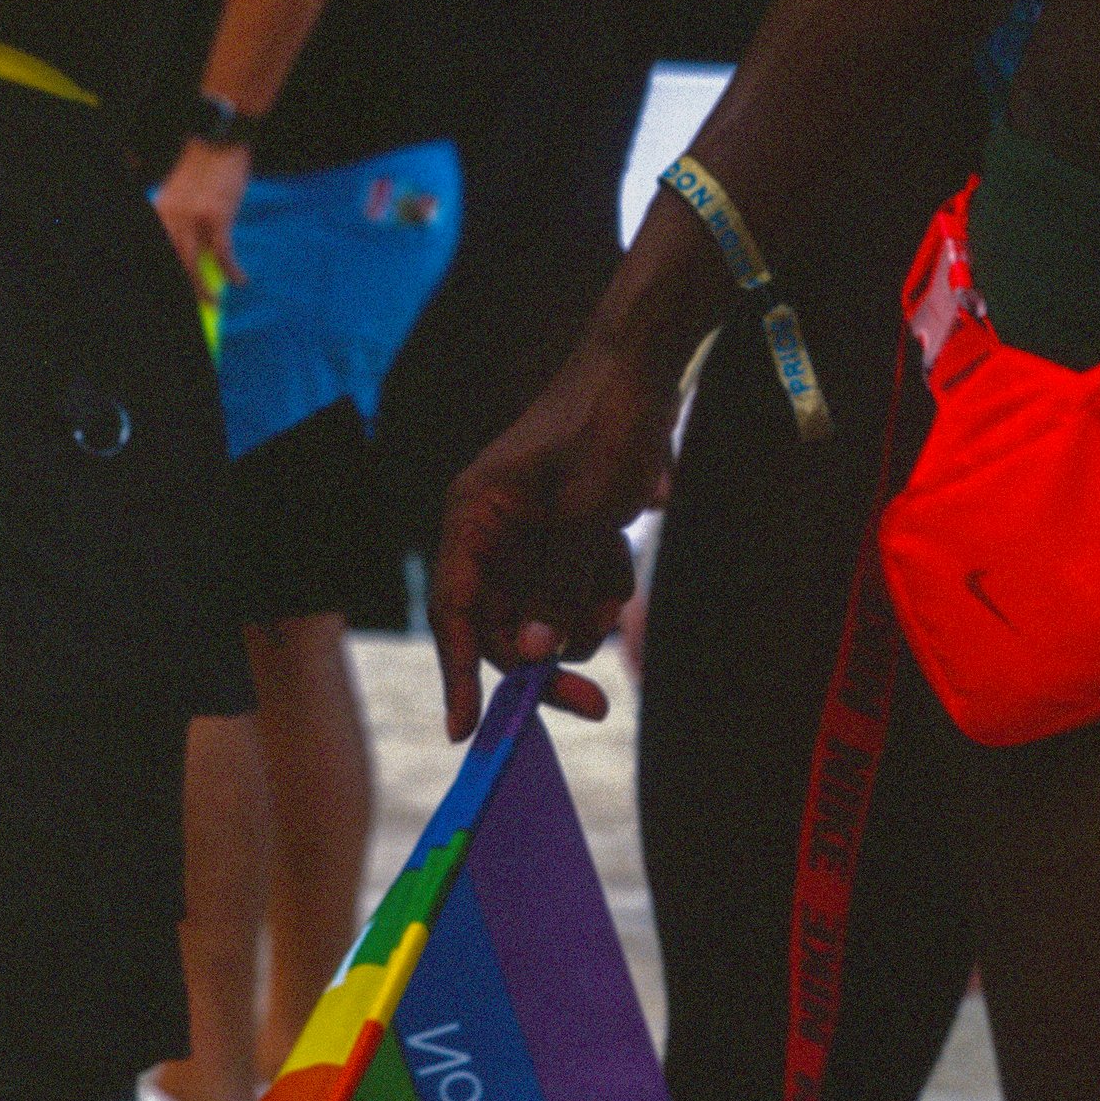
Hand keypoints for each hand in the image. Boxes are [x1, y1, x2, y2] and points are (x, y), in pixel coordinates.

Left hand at [154, 137, 250, 302]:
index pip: (157, 253)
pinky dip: (232, 271)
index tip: (181, 296)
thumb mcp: (183, 198)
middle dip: (184, 291)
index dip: (164, 278)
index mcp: (159, 214)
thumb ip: (180, 224)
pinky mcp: (217, 215)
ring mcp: (192, 217)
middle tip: (197, 307)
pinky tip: (241, 280)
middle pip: (171, 264)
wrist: (220, 143)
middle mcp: (170, 218)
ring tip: (214, 303)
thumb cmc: (205, 173)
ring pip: (190, 265)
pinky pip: (223, 253)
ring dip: (202, 290)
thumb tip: (192, 258)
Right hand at [429, 332, 681, 738]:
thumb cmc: (606, 427)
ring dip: (586, 611)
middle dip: (548, 653)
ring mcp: (530, 529)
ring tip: (619, 581)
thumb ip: (556, 585)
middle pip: (504, 621)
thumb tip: (527, 654)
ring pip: (546, 608)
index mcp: (474, 516)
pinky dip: (601, 581)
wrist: (646, 368)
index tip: (469, 732)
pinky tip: (625, 552)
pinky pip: (575, 582)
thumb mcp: (586, 514)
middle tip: (594, 704)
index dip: (459, 674)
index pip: (454, 610)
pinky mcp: (566, 528)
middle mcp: (492, 527)